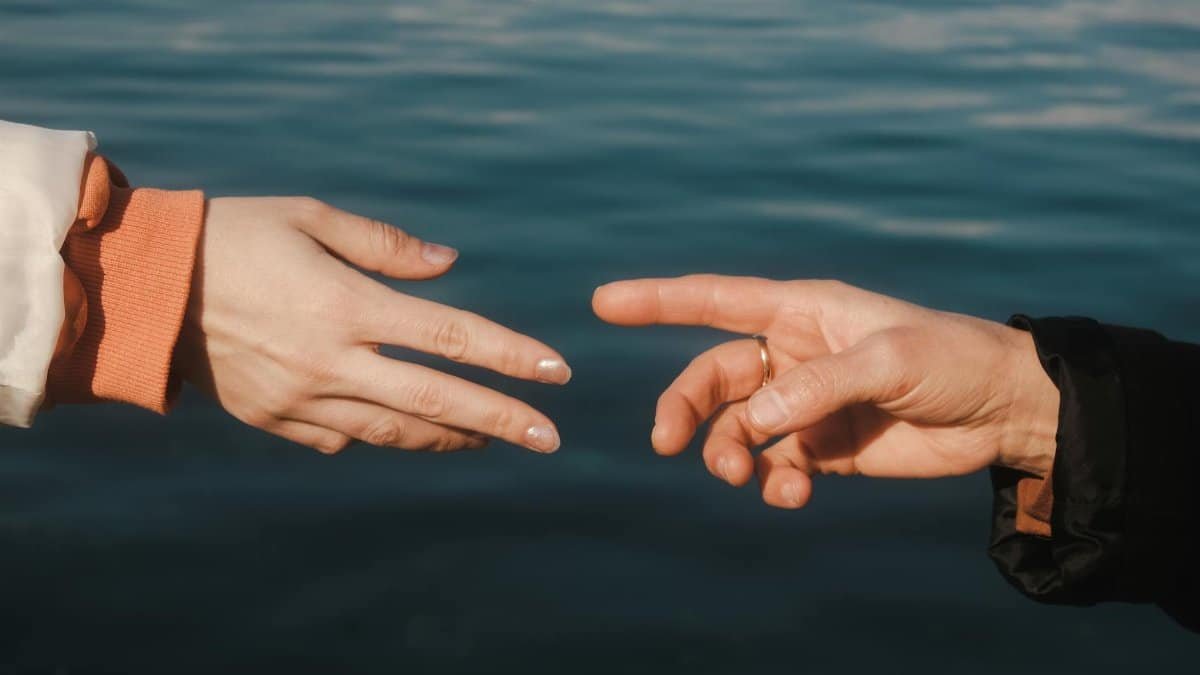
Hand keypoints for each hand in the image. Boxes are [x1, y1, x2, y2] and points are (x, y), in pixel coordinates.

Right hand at [175, 197, 569, 453]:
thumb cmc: (234, 235)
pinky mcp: (273, 419)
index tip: (557, 372)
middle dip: (501, 420)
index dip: (510, 355)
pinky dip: (381, 435)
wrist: (144, 285)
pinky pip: (341, 439)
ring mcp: (301, 398)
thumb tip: (450, 264)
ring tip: (490, 439)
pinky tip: (408, 430)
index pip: (451, 336)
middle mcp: (331, 360)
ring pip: (394, 432)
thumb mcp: (310, 217)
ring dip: (450, 437)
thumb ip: (385, 244)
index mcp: (346, 304)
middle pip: (436, 400)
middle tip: (550, 438)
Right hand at [593, 276, 1058, 507]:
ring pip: (736, 428)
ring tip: (744, 476)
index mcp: (802, 311)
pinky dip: (773, 484)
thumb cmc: (952, 358)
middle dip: (685, 407)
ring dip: (727, 453)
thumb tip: (753, 421)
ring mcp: (805, 403)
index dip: (658, 300)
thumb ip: (818, 387)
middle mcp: (793, 354)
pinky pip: (775, 467)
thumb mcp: (889, 361)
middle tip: (668, 443)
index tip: (604, 302)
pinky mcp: (823, 449)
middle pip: (713, 377)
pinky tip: (793, 494)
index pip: (716, 301)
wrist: (1004, 412)